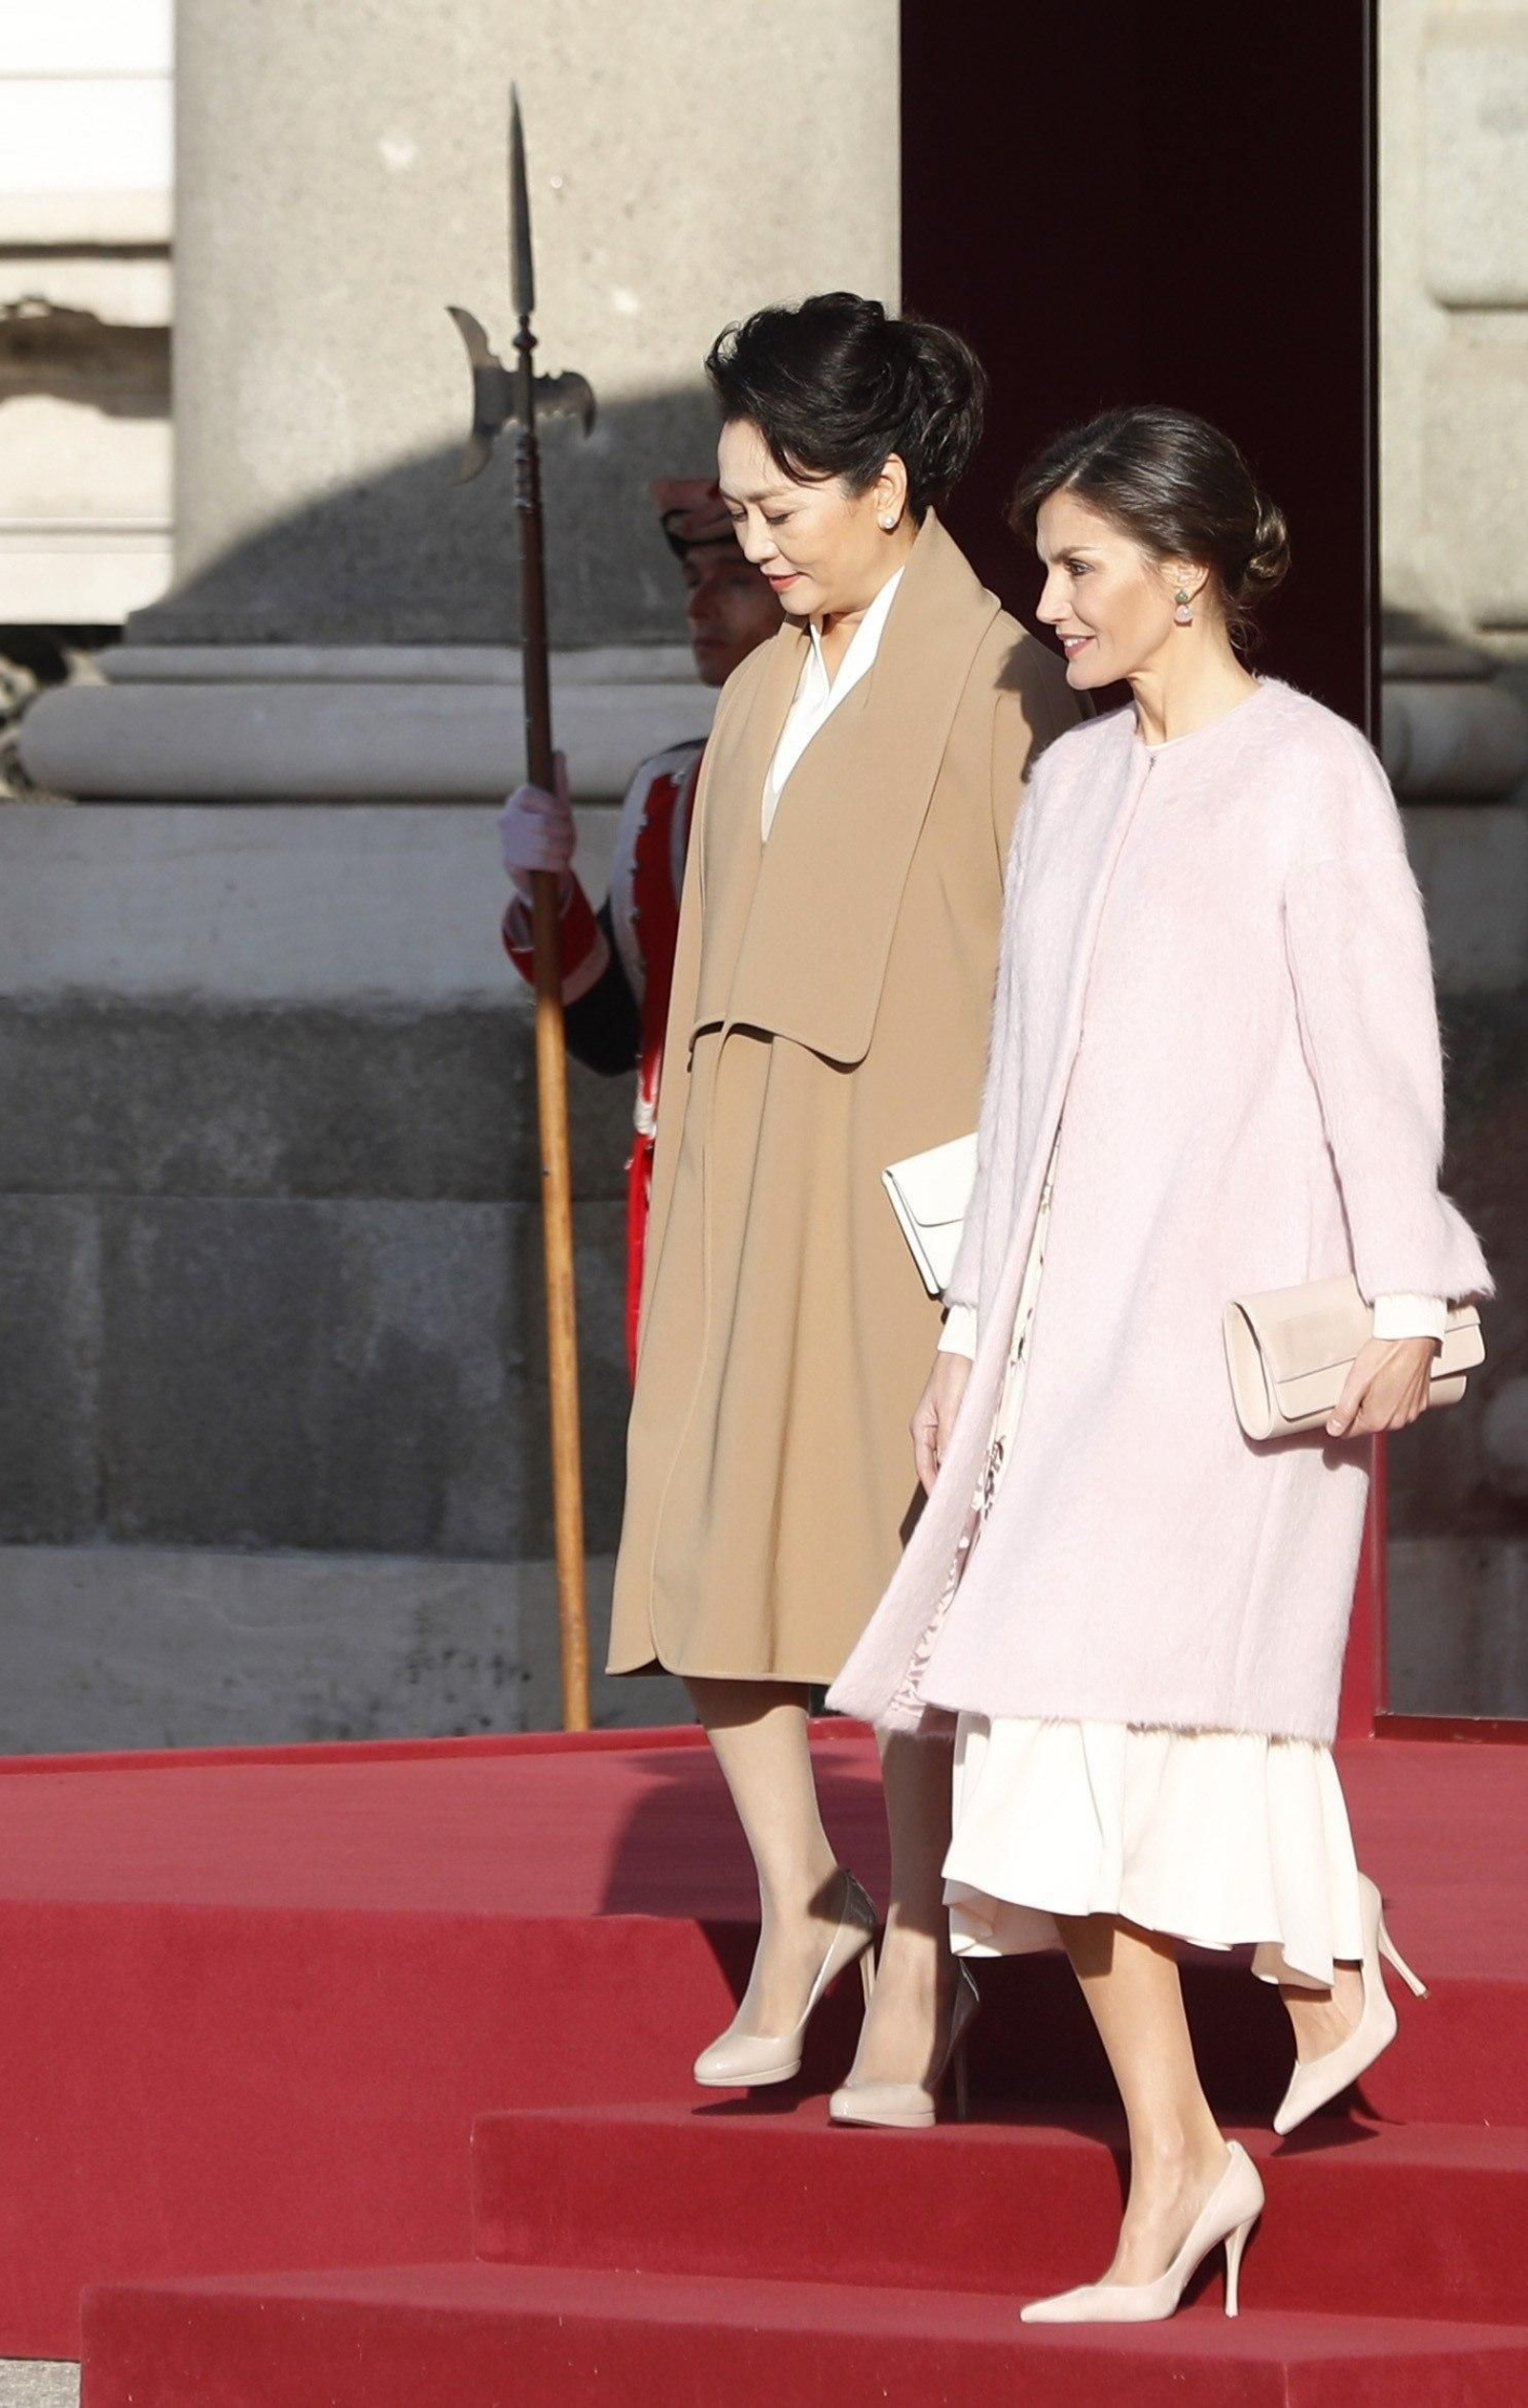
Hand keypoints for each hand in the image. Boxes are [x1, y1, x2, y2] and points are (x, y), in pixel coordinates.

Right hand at [499, 750, 574, 897]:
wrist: (542, 869)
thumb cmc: (552, 833)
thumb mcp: (559, 807)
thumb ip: (558, 781)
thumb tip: (559, 752)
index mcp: (518, 798)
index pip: (534, 796)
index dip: (555, 808)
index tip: (565, 816)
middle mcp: (507, 816)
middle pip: (543, 824)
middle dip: (565, 834)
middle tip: (568, 838)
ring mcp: (506, 839)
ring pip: (545, 844)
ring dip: (563, 850)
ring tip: (563, 851)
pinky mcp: (509, 861)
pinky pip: (541, 861)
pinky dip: (557, 864)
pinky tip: (557, 863)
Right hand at [912, 1350, 972, 1494]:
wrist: (967, 1346)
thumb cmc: (956, 1371)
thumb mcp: (952, 1406)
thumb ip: (949, 1436)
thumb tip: (947, 1465)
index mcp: (922, 1428)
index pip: (925, 1467)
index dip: (935, 1487)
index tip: (947, 1507)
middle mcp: (931, 1431)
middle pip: (936, 1465)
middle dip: (948, 1485)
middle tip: (963, 1507)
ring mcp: (946, 1426)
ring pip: (950, 1457)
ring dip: (960, 1473)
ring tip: (973, 1494)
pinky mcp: (961, 1421)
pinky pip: (962, 1446)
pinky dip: (970, 1459)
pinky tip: (981, 1470)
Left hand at [1326, 1335, 1437, 1439]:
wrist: (1412, 1338)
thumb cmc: (1385, 1356)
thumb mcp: (1355, 1383)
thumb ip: (1344, 1411)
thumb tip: (1333, 1430)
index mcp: (1377, 1420)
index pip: (1349, 1432)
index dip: (1342, 1416)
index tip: (1345, 1399)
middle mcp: (1397, 1421)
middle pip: (1368, 1424)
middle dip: (1361, 1408)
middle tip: (1363, 1384)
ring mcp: (1411, 1412)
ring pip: (1385, 1415)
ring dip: (1378, 1402)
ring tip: (1379, 1379)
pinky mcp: (1420, 1402)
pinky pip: (1400, 1407)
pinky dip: (1394, 1397)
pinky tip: (1392, 1379)